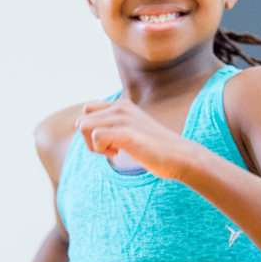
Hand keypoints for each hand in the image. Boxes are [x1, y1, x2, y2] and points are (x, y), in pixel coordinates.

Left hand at [75, 99, 197, 179]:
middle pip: (82, 120)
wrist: (179, 156)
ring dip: (92, 145)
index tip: (109, 140)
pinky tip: (119, 153)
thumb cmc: (155, 149)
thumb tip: (86, 130)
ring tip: (114, 150)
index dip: (92, 128)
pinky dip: (102, 150)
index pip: (88, 110)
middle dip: (89, 139)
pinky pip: (95, 138)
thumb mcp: (132, 131)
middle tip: (110, 148)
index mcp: (122, 105)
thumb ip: (114, 127)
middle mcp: (120, 107)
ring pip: (83, 126)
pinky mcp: (125, 132)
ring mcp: (122, 118)